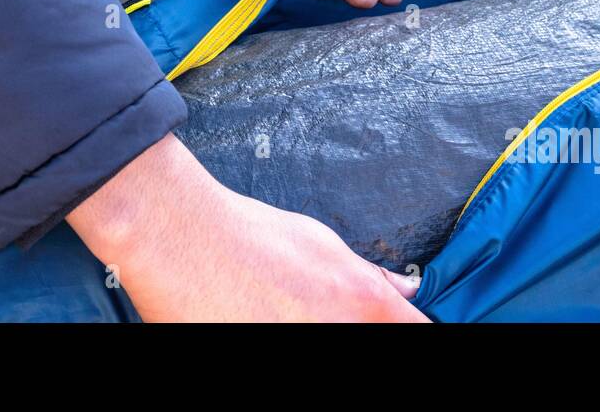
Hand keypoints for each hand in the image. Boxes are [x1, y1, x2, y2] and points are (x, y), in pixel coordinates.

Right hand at [67, 134, 427, 321]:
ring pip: (328, 351)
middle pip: (372, 344)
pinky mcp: (256, 363)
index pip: (419, 333)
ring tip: (278, 310)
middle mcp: (338, 338)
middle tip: (316, 310)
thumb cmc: (246, 235)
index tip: (401, 324)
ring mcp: (298, 351)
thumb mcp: (320, 242)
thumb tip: (404, 291)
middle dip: (355, 328)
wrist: (180, 240)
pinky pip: (283, 347)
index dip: (412, 328)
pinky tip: (258, 317)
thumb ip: (369, 275)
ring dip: (314, 330)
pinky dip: (276, 331)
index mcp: (364, 307)